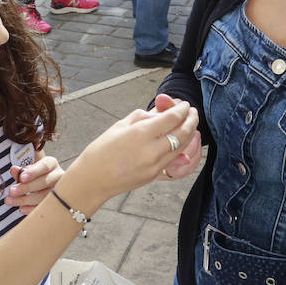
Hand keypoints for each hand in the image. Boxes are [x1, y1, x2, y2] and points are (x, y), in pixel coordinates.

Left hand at [5, 155, 62, 214]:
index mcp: (51, 164)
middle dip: (27, 187)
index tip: (21, 178)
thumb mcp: (29, 170)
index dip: (33, 172)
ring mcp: (59, 191)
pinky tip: (21, 209)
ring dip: (25, 199)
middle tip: (11, 191)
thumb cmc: (36, 176)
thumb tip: (13, 170)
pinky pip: (45, 208)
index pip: (44, 166)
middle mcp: (58, 176)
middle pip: (44, 181)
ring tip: (10, 201)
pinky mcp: (56, 203)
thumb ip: (21, 171)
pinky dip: (32, 209)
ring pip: (44, 196)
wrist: (46, 187)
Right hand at [68, 100, 201, 208]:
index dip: (182, 109)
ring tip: (190, 124)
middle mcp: (151, 150)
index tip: (185, 104)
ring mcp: (155, 165)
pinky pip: (173, 159)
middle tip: (192, 112)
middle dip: (191, 120)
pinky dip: (181, 148)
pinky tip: (181, 140)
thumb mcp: (119, 126)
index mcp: (140, 133)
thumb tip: (159, 113)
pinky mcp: (154, 175)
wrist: (93, 180)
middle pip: (182, 132)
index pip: (172, 118)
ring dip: (190, 134)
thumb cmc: (101, 151)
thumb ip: (142, 117)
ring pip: (182, 147)